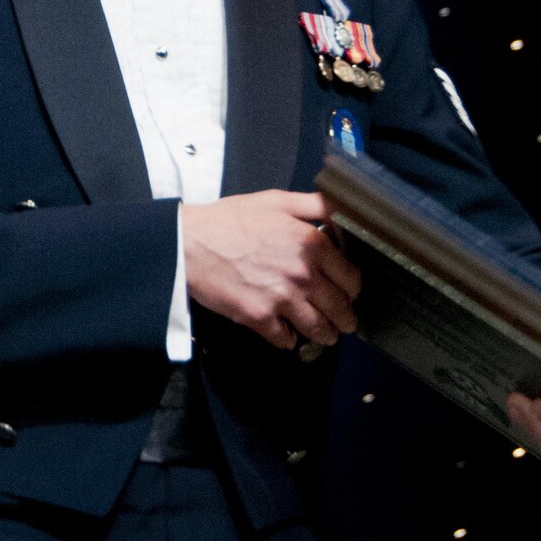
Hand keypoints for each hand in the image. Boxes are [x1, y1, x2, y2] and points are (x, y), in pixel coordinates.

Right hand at [180, 190, 361, 349]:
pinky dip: (289, 340)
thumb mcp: (276, 200)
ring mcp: (282, 298)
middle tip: (344, 322)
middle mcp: (302, 274)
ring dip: (326, 335)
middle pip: (340, 309)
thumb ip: (315, 205)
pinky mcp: (260, 317)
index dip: (352, 288)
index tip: (348, 292)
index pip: (351, 279)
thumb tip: (344, 211)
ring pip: (319, 329)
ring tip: (326, 336)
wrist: (188, 242)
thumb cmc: (228, 220)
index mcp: (311, 243)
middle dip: (345, 318)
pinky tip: (288, 335)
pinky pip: (286, 340)